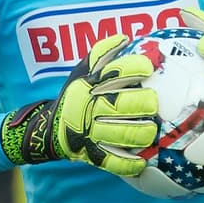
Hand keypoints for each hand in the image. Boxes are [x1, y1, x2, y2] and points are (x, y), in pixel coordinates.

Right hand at [1, 35, 157, 176]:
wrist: (50, 128)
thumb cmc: (75, 96)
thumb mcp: (83, 71)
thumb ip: (102, 53)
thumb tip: (125, 38)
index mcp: (89, 85)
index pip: (115, 72)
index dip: (135, 68)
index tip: (148, 68)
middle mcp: (90, 108)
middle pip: (122, 105)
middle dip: (144, 103)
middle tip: (153, 102)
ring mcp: (90, 133)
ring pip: (122, 134)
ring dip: (142, 132)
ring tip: (151, 130)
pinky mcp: (92, 155)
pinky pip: (112, 162)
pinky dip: (129, 164)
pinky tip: (142, 161)